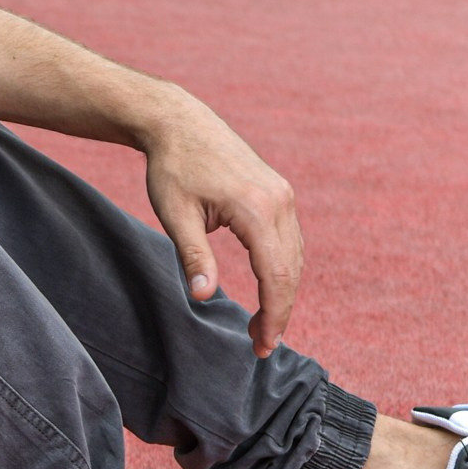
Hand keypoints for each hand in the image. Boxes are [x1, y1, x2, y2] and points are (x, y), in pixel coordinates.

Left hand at [142, 93, 303, 355]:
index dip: (273, 314)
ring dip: (283, 293)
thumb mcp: (176, 215)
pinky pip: (289, 241)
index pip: (276, 274)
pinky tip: (268, 290)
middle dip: (280, 311)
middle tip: (261, 345)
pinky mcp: (279, 193)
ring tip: (261, 326)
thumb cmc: (172, 168)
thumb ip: (194, 257)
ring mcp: (283, 195)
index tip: (262, 345)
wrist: (180, 123)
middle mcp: (280, 201)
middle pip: (292, 270)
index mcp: (256, 209)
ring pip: (295, 257)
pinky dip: (283, 269)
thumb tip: (203, 298)